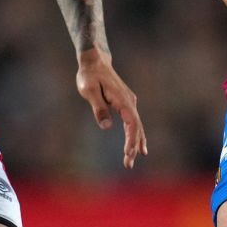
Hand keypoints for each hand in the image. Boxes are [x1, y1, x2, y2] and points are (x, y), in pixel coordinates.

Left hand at [76, 49, 147, 168]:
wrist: (94, 62)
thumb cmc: (89, 76)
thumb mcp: (89, 91)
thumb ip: (99, 108)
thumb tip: (107, 126)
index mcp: (123, 100)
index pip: (132, 124)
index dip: (131, 140)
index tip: (128, 153)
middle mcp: (130, 102)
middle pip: (136, 127)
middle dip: (133, 146)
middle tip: (128, 164)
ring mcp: (129, 102)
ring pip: (136, 125)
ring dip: (135, 143)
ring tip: (132, 159)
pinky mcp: (125, 103)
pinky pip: (133, 122)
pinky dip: (135, 134)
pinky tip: (136, 146)